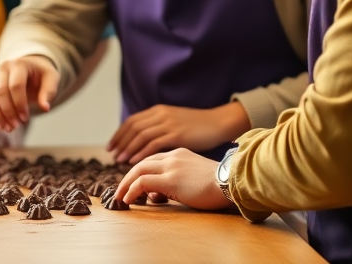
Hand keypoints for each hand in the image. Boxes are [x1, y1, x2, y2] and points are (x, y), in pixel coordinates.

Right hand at [0, 55, 58, 131]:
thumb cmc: (40, 75)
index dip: (19, 104)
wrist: (28, 67)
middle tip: (16, 126)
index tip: (25, 119)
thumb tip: (45, 108)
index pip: (16, 86)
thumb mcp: (51, 78)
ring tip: (7, 128)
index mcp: (18, 64)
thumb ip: (49, 91)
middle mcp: (2, 67)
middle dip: (8, 112)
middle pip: (0, 92)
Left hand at [108, 102, 250, 163]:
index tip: (111, 145)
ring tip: (119, 160)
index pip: (132, 121)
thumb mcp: (176, 123)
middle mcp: (161, 115)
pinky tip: (134, 161)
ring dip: (128, 148)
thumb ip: (162, 129)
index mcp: (160, 111)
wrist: (219, 124)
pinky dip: (141, 152)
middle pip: (133, 127)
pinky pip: (153, 143)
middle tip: (111, 155)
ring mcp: (169, 124)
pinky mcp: (176, 134)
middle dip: (120, 142)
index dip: (120, 133)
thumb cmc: (199, 128)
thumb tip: (147, 142)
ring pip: (141, 135)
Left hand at [116, 148, 230, 210]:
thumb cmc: (219, 184)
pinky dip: (132, 190)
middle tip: (120, 189)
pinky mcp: (171, 179)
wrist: (232, 181)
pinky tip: (128, 199)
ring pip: (138, 170)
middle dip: (127, 176)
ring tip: (120, 196)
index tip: (132, 183)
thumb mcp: (194, 177)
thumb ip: (176, 181)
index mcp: (179, 153)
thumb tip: (158, 195)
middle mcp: (173, 156)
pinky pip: (143, 183)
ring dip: (126, 184)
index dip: (140, 171)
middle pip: (141, 162)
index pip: (152, 159)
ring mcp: (171, 166)